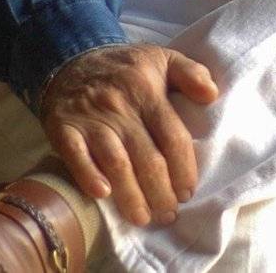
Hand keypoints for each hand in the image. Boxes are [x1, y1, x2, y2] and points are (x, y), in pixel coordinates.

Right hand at [40, 43, 217, 226]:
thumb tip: (212, 94)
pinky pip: (76, 157)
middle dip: (161, 193)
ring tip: (144, 217)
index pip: (173, 137)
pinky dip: (89, 177)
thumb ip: (191, 73)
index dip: (184, 170)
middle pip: (147, 159)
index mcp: (147, 89)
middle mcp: (120, 105)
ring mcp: (91, 118)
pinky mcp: (64, 128)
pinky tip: (103, 195)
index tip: (188, 192)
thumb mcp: (161, 59)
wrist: (71, 60)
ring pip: (116, 164)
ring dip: (132, 197)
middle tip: (168, 213)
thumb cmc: (125, 68)